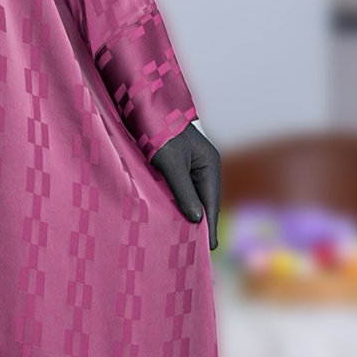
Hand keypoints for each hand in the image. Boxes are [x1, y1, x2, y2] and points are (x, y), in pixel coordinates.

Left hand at [150, 121, 220, 249]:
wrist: (145, 107)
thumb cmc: (160, 132)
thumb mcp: (172, 164)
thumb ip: (184, 191)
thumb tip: (196, 219)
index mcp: (209, 164)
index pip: (212, 202)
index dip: (210, 226)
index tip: (209, 248)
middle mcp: (203, 166)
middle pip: (203, 201)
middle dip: (199, 223)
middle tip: (195, 249)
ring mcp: (190, 165)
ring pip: (191, 196)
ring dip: (186, 214)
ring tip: (183, 238)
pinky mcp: (176, 165)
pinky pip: (179, 189)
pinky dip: (177, 203)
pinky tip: (171, 217)